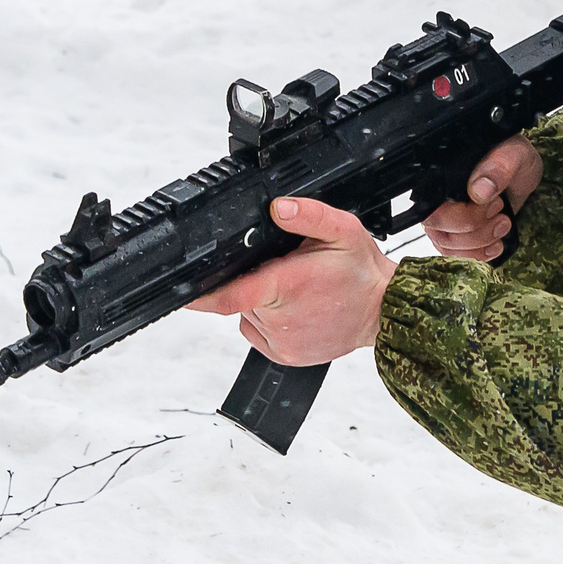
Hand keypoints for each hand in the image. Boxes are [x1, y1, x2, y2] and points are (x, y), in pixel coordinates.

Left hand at [184, 197, 397, 366]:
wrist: (382, 313)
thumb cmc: (361, 272)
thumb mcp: (344, 230)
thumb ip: (310, 214)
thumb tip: (278, 207)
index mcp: (289, 285)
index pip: (232, 294)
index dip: (202, 295)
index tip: (179, 293)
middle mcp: (282, 318)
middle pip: (243, 296)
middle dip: (255, 281)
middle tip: (288, 272)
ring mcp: (283, 341)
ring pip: (248, 315)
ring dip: (262, 302)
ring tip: (297, 293)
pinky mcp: (286, 356)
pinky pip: (257, 333)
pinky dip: (267, 321)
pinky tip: (295, 311)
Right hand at [422, 136, 542, 261]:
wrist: (521, 174)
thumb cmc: (514, 159)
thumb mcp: (514, 155)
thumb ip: (498, 167)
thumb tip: (479, 190)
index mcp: (441, 176)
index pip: (432, 208)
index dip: (463, 216)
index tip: (494, 203)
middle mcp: (436, 200)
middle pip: (438, 231)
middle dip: (474, 231)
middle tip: (500, 213)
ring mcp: (444, 220)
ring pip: (447, 247)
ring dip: (481, 242)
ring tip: (504, 224)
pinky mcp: (456, 236)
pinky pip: (456, 256)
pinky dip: (479, 255)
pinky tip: (496, 244)